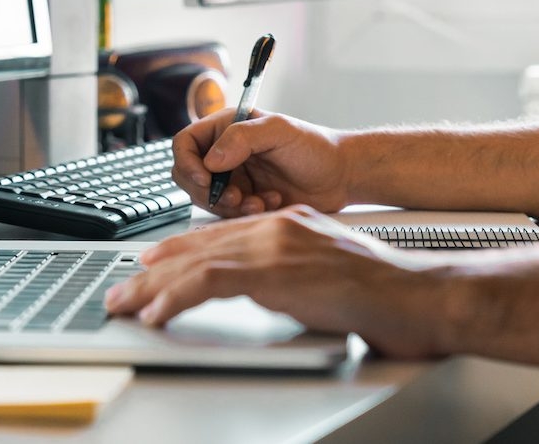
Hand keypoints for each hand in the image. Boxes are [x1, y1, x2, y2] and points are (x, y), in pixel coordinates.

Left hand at [104, 206, 447, 358]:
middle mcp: (274, 227)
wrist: (416, 295)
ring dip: (151, 287)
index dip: (177, 251)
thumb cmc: (382, 293)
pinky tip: (157, 314)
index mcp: (286, 224)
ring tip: (125, 305)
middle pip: (197, 247)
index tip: (149, 264)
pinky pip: (207, 283)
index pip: (218, 236)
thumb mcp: (325, 274)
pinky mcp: (272, 271)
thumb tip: (272, 291)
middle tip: (122, 290)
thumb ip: (292, 274)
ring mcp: (272, 246)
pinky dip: (175, 298)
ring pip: (193, 264)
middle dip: (152, 271)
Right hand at [171, 109, 349, 216]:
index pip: (185, 143)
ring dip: (230, 205)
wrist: (340, 177)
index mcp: (226, 128)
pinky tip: (269, 202)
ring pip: (206, 199)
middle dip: (208, 191)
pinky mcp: (244, 200)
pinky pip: (227, 214)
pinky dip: (245, 214)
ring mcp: (233, 178)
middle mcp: (224, 153)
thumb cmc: (315, 147)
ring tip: (259, 202)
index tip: (204, 178)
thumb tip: (211, 160)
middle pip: (189, 176)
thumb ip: (242, 138)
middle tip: (235, 197)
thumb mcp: (279, 131)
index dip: (187, 162)